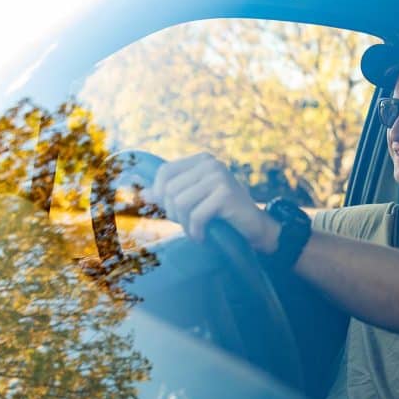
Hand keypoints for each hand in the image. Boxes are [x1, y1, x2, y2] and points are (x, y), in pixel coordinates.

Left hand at [149, 152, 279, 252]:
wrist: (256, 227)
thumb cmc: (223, 214)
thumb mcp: (194, 200)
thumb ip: (171, 194)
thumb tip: (143, 194)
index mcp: (201, 160)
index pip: (164, 172)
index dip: (161, 195)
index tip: (173, 212)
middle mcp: (210, 164)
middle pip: (170, 189)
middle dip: (174, 213)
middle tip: (188, 225)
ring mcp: (219, 177)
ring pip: (181, 203)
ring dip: (185, 224)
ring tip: (195, 232)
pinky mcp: (226, 194)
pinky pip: (196, 215)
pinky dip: (196, 231)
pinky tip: (202, 237)